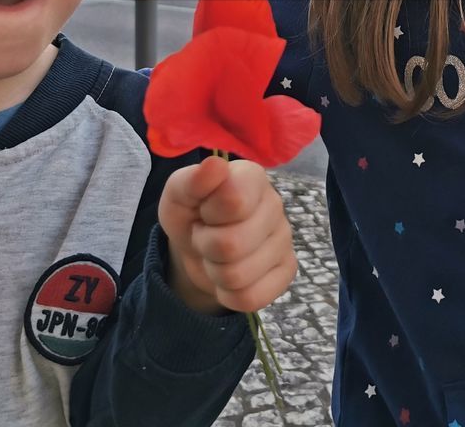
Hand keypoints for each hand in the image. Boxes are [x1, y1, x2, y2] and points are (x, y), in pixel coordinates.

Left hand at [158, 155, 296, 314]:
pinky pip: (251, 298)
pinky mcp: (287, 271)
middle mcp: (275, 205)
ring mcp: (285, 239)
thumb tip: (215, 165)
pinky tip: (229, 275)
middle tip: (205, 237)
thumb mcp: (178, 195)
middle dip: (206, 247)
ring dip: (215, 271)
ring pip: (239, 275)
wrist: (197, 247)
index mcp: (252, 177)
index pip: (235, 201)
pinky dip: (228, 294)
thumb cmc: (190, 213)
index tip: (204, 211)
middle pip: (232, 245)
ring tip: (215, 255)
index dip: (209, 214)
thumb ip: (192, 180)